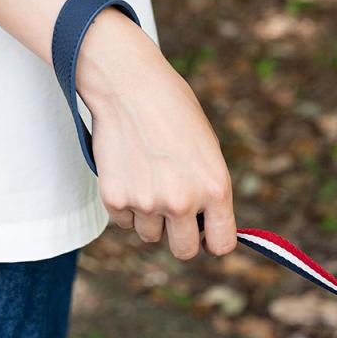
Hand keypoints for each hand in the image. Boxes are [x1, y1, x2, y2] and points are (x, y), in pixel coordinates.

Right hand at [76, 8, 236, 259]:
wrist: (130, 86)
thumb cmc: (175, 112)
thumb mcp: (207, 150)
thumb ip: (209, 191)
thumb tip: (205, 225)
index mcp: (215, 188)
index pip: (222, 244)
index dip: (214, 239)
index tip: (206, 232)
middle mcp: (183, 202)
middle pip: (184, 251)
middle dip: (181, 237)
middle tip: (175, 215)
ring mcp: (147, 203)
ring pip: (150, 235)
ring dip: (150, 218)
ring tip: (149, 179)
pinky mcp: (114, 199)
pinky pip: (124, 221)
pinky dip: (126, 205)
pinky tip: (129, 173)